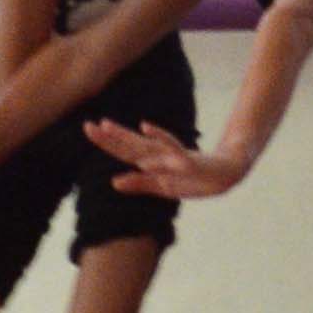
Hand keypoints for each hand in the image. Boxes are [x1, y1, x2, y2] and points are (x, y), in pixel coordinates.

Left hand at [88, 118, 244, 202]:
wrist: (225, 175)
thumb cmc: (192, 179)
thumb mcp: (162, 187)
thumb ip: (140, 184)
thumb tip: (113, 182)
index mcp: (152, 161)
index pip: (124, 150)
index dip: (106, 142)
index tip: (87, 128)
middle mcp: (160, 154)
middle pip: (130, 144)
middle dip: (109, 137)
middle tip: (88, 125)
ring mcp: (173, 156)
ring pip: (146, 145)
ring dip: (127, 138)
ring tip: (107, 129)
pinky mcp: (189, 160)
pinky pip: (172, 149)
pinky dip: (159, 139)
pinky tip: (146, 129)